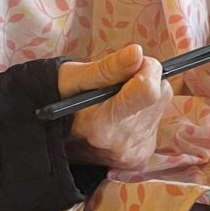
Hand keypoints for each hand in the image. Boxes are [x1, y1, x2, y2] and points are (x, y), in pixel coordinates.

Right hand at [57, 44, 172, 168]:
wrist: (50, 136)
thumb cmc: (61, 97)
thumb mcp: (75, 76)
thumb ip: (108, 67)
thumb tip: (138, 53)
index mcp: (102, 122)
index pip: (149, 91)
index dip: (147, 69)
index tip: (132, 63)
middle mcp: (121, 142)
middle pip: (159, 95)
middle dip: (144, 79)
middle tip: (117, 82)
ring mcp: (133, 154)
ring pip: (160, 106)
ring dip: (143, 97)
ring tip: (115, 101)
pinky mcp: (140, 158)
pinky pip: (155, 121)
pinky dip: (142, 112)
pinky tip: (120, 116)